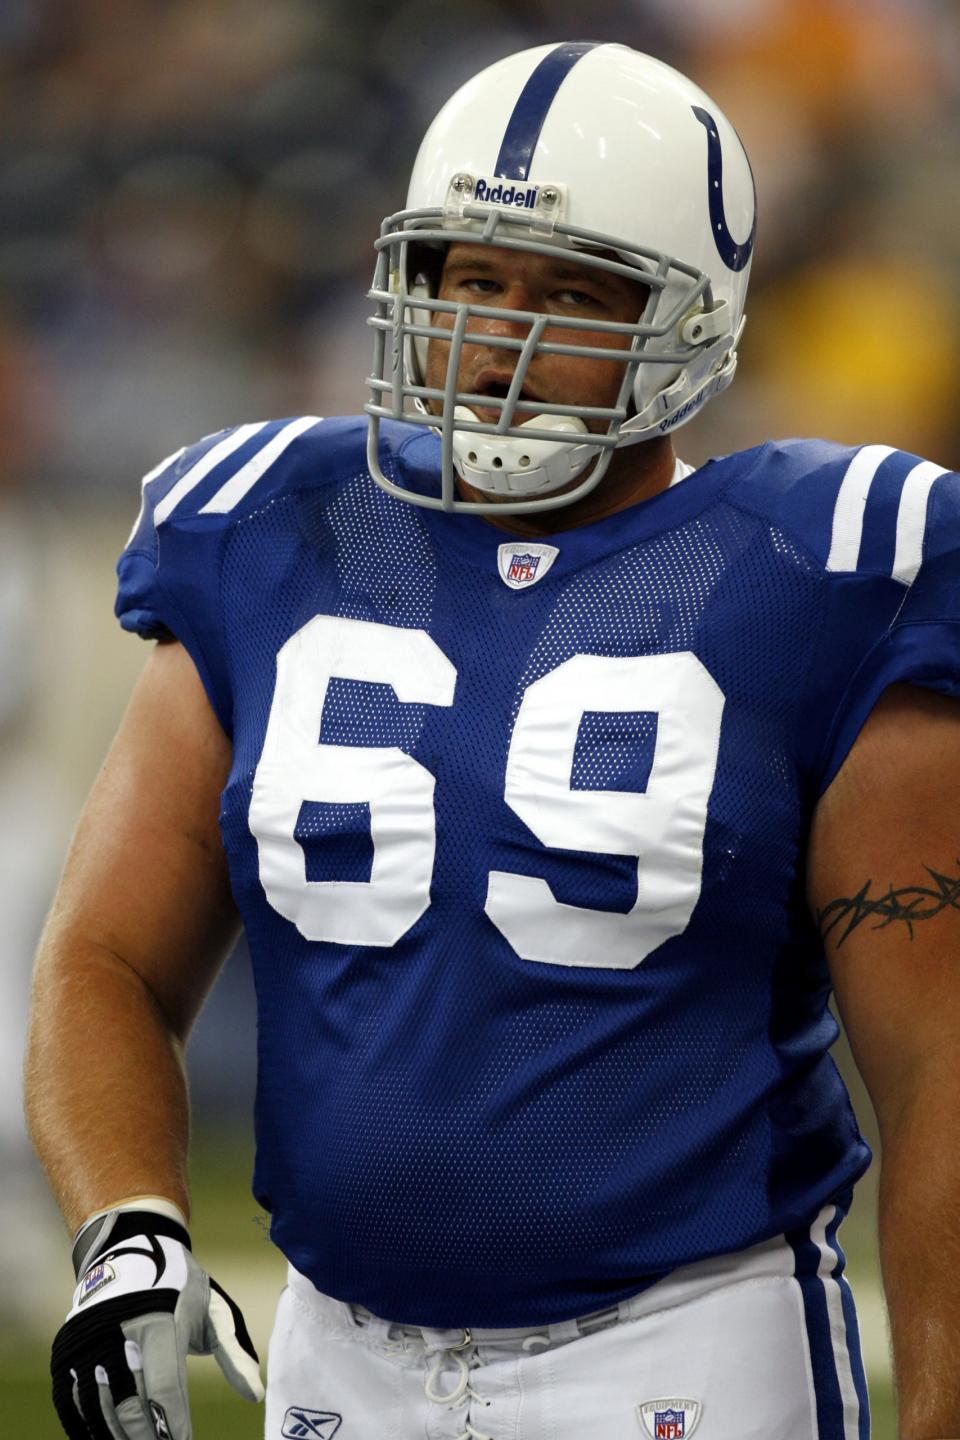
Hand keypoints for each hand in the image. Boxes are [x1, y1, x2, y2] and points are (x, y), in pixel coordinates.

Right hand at [50, 1207, 263, 1437]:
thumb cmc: (179, 1286)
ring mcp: (87, 1343)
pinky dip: (89, 1429)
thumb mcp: (212, 1309)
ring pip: (101, 1409)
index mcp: (159, 1322)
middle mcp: (118, 1333)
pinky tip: (109, 1438)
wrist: (130, 1248)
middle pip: (130, 1405)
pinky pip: (73, 1403)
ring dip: (120, 1436)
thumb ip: (232, 1353)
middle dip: (148, 1437)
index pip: (164, 1387)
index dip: (174, 1423)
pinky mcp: (67, 1352)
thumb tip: (255, 1395)